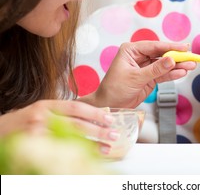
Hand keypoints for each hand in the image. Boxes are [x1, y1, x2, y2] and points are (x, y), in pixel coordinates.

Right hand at [0, 100, 117, 153]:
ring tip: (106, 148)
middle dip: (98, 130)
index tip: (109, 118)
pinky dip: (73, 155)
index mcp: (46, 106)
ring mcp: (36, 134)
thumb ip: (60, 114)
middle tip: (114, 134)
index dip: (95, 113)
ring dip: (90, 145)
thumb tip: (89, 119)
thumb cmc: (20, 123)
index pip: (76, 107)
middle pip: (76, 124)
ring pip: (69, 139)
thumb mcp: (40, 112)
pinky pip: (57, 152)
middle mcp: (42, 117)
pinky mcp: (32, 149)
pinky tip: (85, 158)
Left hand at [90, 41, 196, 108]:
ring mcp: (145, 67)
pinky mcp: (149, 78)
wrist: (109, 105)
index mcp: (131, 50)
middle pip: (161, 54)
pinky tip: (182, 73)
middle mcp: (139, 56)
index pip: (154, 46)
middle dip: (177, 56)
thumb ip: (155, 69)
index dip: (170, 46)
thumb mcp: (135, 78)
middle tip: (191, 57)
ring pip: (165, 64)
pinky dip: (173, 74)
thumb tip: (171, 60)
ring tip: (191, 66)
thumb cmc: (115, 89)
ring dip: (178, 66)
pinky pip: (163, 74)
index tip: (184, 47)